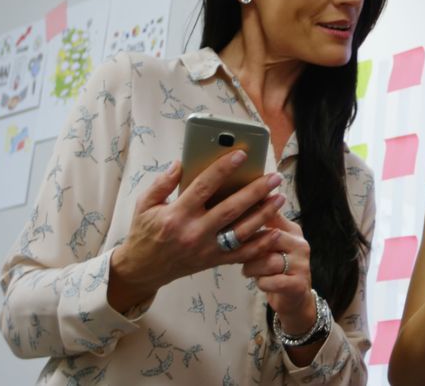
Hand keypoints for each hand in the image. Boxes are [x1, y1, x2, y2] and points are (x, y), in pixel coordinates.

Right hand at [109, 151, 285, 310]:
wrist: (143, 270)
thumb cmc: (145, 233)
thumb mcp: (144, 205)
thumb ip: (162, 183)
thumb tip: (180, 163)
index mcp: (176, 215)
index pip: (204, 186)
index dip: (224, 169)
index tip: (242, 154)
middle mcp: (194, 232)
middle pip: (231, 208)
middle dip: (256, 191)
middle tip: (275, 177)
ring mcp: (206, 249)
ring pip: (242, 231)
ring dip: (264, 214)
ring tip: (280, 197)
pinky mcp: (214, 261)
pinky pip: (242, 254)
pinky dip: (261, 245)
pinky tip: (276, 231)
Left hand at [242, 212, 315, 335]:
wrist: (294, 298)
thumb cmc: (276, 268)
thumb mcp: (271, 245)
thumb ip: (260, 229)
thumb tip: (236, 209)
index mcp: (293, 231)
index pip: (272, 215)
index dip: (254, 215)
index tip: (238, 218)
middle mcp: (300, 244)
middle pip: (269, 238)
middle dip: (250, 248)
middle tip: (240, 255)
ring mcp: (301, 265)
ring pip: (268, 261)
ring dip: (252, 268)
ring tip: (248, 271)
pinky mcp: (298, 284)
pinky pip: (271, 281)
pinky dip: (261, 283)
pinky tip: (262, 283)